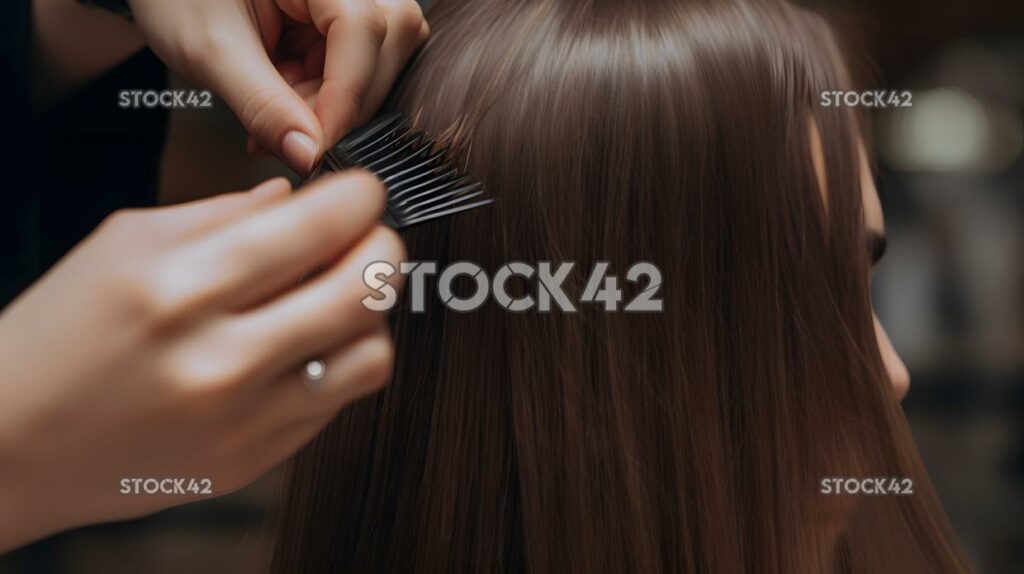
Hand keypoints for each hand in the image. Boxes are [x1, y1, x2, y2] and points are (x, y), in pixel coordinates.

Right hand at [0, 172, 403, 551]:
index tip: (360, 192)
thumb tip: (295, 195)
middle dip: (382, 245)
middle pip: (367, 289)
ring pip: (371, 351)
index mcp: (180, 286)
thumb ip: (220, 214)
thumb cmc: (57, 335)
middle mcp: (220, 357)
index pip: (319, 227)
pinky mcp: (255, 458)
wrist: (10, 444)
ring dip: (369, 313)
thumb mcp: (122, 245)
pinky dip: (338, 361)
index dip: (360, 197)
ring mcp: (244, 418)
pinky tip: (305, 344)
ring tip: (335, 296)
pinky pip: (339, 400)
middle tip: (365, 237)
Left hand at [127, 0, 428, 172]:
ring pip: (378, 66)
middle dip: (339, 104)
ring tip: (276, 113)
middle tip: (286, 132)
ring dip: (332, 105)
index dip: (346, 95)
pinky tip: (284, 106)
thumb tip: (307, 154)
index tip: (316, 147)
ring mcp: (346, 2)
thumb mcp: (210, 49)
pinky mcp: (340, 27)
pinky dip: (322, 102)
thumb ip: (263, 104)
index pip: (362, 29)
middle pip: (386, 46)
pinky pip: (357, 74)